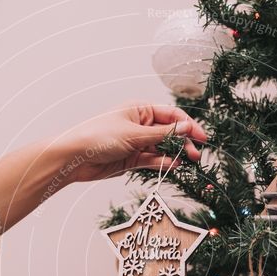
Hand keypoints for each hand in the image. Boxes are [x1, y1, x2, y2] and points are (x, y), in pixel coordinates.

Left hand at [57, 102, 206, 182]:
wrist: (75, 157)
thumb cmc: (99, 137)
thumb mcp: (134, 134)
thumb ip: (162, 134)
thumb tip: (185, 129)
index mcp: (140, 110)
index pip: (171, 115)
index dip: (188, 125)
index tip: (201, 137)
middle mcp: (140, 124)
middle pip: (169, 132)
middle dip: (184, 141)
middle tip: (196, 154)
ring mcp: (137, 142)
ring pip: (162, 147)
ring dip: (175, 153)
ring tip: (188, 161)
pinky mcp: (132, 158)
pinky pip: (153, 159)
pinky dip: (163, 162)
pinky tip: (173, 165)